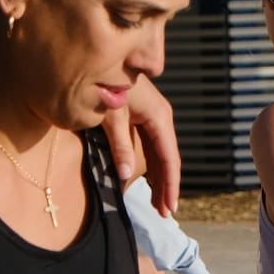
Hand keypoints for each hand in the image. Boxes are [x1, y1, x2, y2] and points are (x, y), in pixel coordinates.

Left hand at [106, 78, 180, 214]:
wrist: (102, 60)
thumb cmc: (107, 84)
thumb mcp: (110, 115)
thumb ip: (119, 145)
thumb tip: (123, 175)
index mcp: (159, 116)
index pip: (169, 157)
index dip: (170, 184)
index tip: (169, 207)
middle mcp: (161, 116)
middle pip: (168, 157)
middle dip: (167, 185)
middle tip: (164, 213)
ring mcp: (154, 116)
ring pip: (161, 153)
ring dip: (161, 177)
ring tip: (159, 202)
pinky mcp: (144, 115)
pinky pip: (152, 145)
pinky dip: (153, 164)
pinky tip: (150, 179)